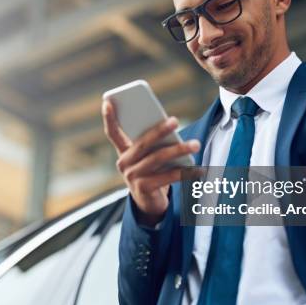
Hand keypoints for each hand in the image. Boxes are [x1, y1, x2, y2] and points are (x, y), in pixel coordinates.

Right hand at [102, 99, 199, 225]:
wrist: (149, 203)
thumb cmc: (152, 172)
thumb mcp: (148, 156)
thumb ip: (153, 143)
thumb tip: (170, 128)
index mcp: (123, 151)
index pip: (112, 132)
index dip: (109, 117)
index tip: (108, 101)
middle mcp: (124, 163)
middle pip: (142, 143)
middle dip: (159, 131)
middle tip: (175, 121)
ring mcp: (132, 177)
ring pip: (157, 158)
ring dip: (178, 150)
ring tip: (195, 144)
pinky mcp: (143, 189)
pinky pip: (167, 177)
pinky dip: (184, 172)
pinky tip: (197, 169)